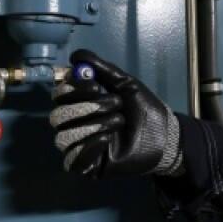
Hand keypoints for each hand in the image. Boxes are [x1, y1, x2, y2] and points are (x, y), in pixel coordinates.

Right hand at [49, 49, 183, 177]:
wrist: (165, 134)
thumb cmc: (144, 109)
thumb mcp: (124, 84)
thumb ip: (101, 68)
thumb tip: (76, 55)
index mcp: (81, 104)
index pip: (59, 96)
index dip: (71, 89)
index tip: (95, 86)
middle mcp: (76, 125)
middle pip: (57, 116)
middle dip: (85, 108)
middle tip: (114, 104)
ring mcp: (81, 146)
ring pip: (63, 137)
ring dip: (92, 125)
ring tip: (119, 121)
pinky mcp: (89, 166)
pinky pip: (72, 161)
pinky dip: (88, 147)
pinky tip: (108, 139)